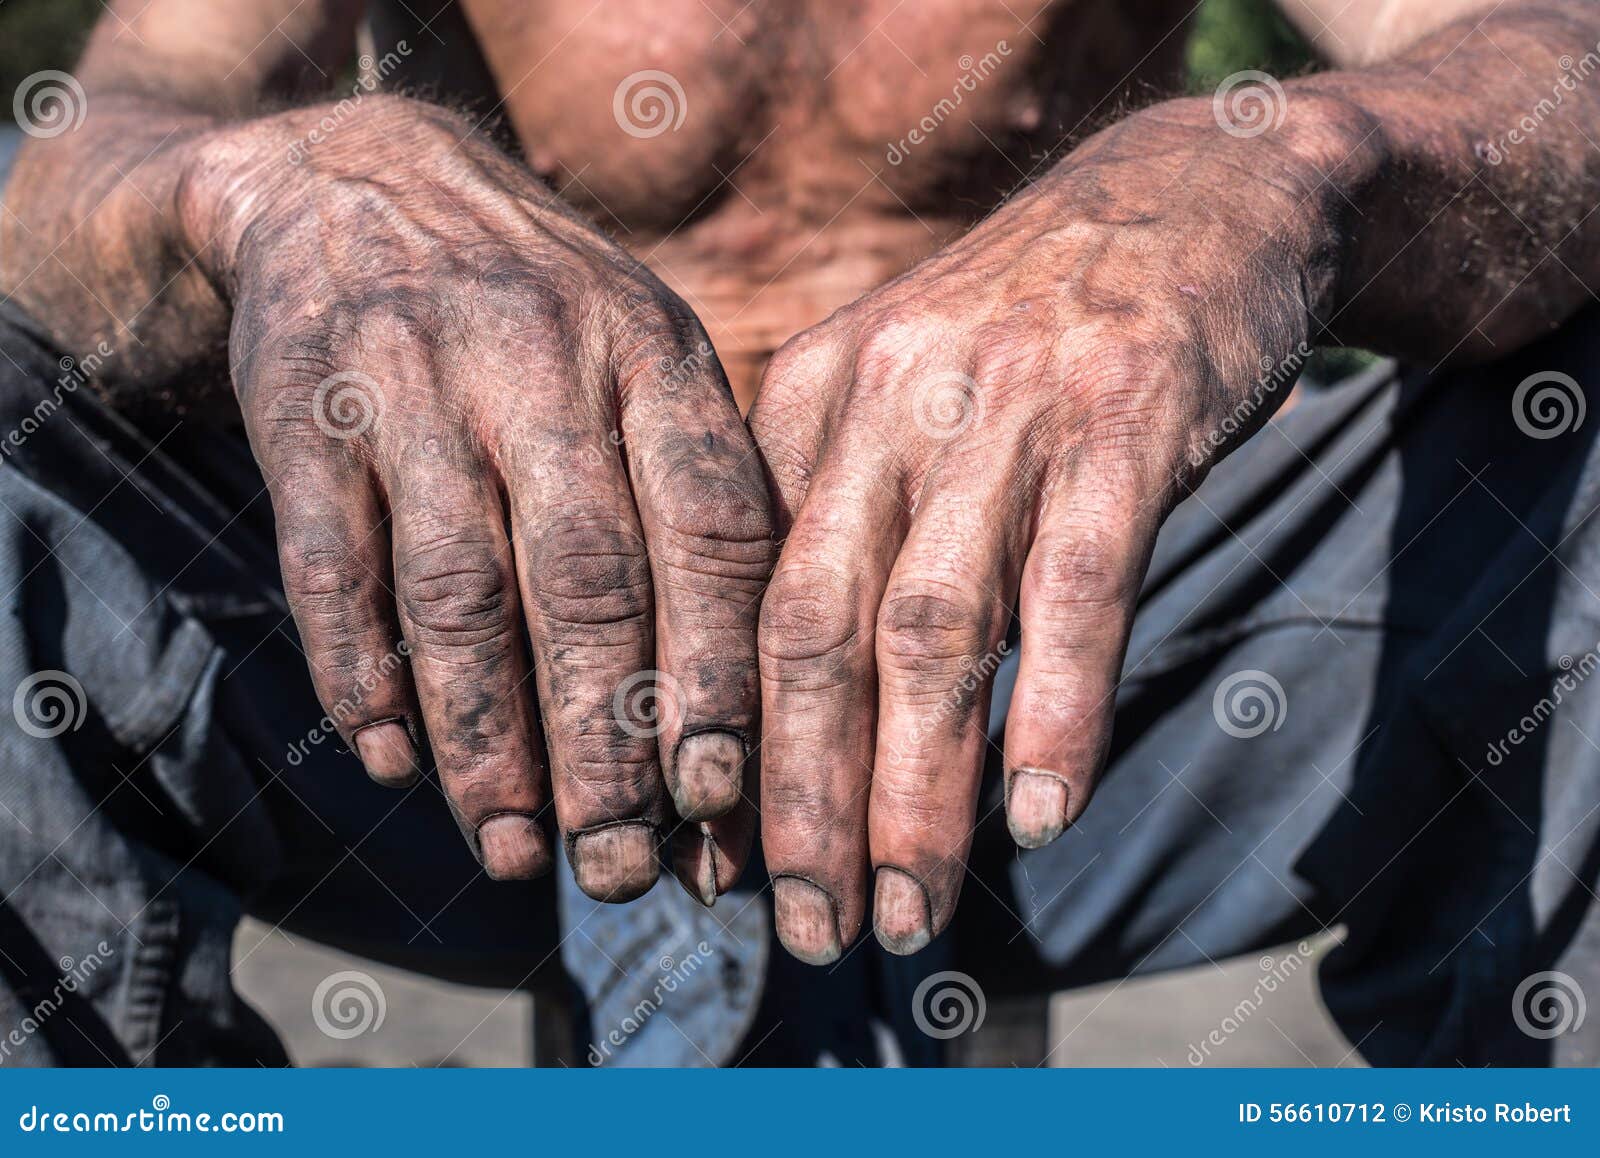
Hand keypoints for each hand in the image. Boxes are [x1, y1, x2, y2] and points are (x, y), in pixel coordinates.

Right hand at [184, 97, 772, 901]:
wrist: (355, 185)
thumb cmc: (541, 312)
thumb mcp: (645, 352)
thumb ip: (699, 492)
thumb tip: (749, 705)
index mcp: (650, 353)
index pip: (709, 529)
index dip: (719, 672)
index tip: (724, 797)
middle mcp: (538, 362)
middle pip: (587, 586)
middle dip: (608, 746)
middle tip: (621, 868)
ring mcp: (410, 384)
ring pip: (457, 598)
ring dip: (487, 742)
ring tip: (513, 852)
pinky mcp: (302, 413)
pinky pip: (331, 570)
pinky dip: (360, 676)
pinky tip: (393, 762)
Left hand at [749, 98, 1341, 960]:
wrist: (1192, 192)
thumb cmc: (1034, 329)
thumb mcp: (903, 388)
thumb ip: (843, 513)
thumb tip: (794, 703)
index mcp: (813, 399)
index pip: (738, 602)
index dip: (724, 745)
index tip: (720, 866)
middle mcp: (889, 402)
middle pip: (812, 631)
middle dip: (798, 798)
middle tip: (799, 927)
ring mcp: (1009, 409)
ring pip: (934, 631)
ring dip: (915, 789)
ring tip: (905, 909)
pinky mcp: (1130, 419)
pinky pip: (1079, 592)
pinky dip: (1054, 712)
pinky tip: (1042, 815)